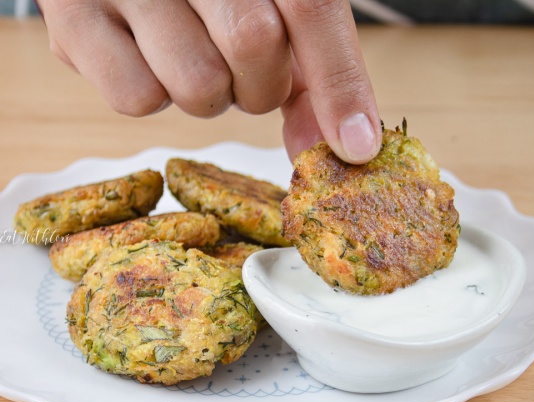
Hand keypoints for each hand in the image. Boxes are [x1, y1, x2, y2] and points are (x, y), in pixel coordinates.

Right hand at [37, 0, 380, 162]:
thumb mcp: (277, 8)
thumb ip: (317, 73)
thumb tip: (348, 149)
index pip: (310, 8)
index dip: (338, 86)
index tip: (355, 150)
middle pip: (254, 45)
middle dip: (261, 82)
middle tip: (241, 61)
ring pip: (196, 86)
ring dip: (209, 92)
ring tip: (192, 51)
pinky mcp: (70, 15)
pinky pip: (138, 99)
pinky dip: (154, 93)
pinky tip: (148, 55)